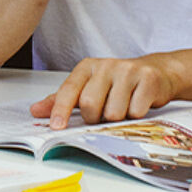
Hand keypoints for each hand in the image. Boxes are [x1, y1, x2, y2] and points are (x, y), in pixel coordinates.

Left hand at [30, 54, 180, 129]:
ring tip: (123, 106)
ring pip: (114, 112)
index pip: (69, 89)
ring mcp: (128, 71)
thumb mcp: (88, 87)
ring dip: (118, 118)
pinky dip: (136, 115)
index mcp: (87, 67)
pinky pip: (136, 111)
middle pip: (90, 104)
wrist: (156, 73)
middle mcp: (106, 65)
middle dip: (95, 118)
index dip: (61, 109)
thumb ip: (62, 99)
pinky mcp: (148, 79)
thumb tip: (35, 111)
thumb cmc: (117, 83)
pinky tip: (137, 103)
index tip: (55, 126)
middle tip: (103, 114)